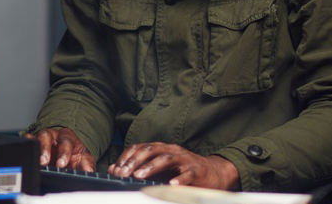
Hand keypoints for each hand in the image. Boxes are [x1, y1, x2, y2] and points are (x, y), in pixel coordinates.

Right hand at [24, 127, 96, 170]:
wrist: (68, 151)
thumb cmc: (74, 154)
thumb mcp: (83, 159)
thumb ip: (87, 165)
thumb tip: (89, 172)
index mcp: (68, 137)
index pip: (65, 141)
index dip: (63, 152)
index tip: (61, 164)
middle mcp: (53, 135)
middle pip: (47, 136)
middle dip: (45, 149)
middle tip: (44, 162)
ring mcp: (42, 137)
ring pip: (36, 137)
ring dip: (35, 149)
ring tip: (36, 162)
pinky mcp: (33, 141)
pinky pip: (27, 139)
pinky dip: (25, 144)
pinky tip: (25, 152)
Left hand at [108, 142, 239, 189]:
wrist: (214, 172)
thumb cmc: (184, 170)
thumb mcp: (164, 168)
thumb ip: (145, 168)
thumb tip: (120, 171)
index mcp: (163, 148)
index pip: (141, 147)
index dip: (128, 156)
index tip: (117, 168)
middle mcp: (173, 151)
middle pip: (152, 150)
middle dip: (136, 161)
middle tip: (125, 172)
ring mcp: (185, 159)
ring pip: (167, 159)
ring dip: (151, 167)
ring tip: (140, 176)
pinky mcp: (197, 170)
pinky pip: (187, 174)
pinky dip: (179, 179)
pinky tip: (171, 185)